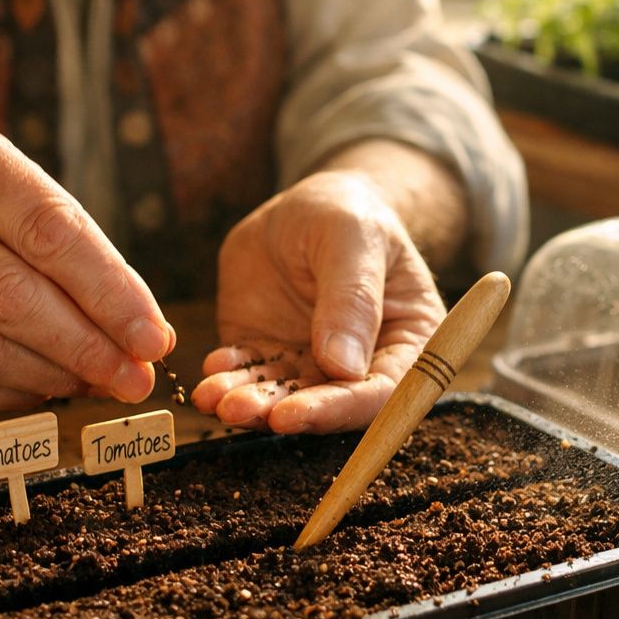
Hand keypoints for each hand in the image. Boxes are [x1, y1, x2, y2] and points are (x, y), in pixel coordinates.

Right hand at [0, 121, 173, 407]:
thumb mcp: (7, 192)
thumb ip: (75, 251)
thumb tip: (141, 335)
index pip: (48, 231)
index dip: (110, 292)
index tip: (154, 336)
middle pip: (12, 298)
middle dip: (88, 347)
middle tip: (136, 379)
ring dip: (54, 376)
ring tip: (97, 382)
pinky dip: (13, 392)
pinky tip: (46, 386)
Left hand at [190, 171, 445, 432]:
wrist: (305, 205)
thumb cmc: (347, 213)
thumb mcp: (353, 238)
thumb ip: (353, 298)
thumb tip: (343, 366)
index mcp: (407, 341)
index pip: (382, 392)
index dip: (339, 409)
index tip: (294, 413)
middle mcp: (362, 364)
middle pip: (328, 405)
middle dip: (281, 412)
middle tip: (239, 409)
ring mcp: (312, 362)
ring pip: (282, 396)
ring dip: (248, 404)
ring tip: (213, 398)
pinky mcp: (270, 353)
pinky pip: (248, 373)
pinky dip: (227, 378)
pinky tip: (211, 370)